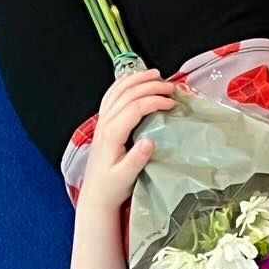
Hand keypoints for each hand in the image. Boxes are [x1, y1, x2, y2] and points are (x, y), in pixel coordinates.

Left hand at [80, 69, 175, 210]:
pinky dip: (124, 84)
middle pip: (127, 93)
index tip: (172, 103)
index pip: (135, 108)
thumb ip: (137, 159)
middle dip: (150, 86)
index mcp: (112, 134)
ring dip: (137, 79)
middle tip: (170, 86)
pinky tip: (134, 81)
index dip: (154, 101)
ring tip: (155, 75)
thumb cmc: (112, 187)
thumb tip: (151, 141)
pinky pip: (111, 96)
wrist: (96, 194)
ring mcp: (102, 121)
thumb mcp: (126, 177)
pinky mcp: (103, 123)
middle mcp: (105, 123)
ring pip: (118, 90)